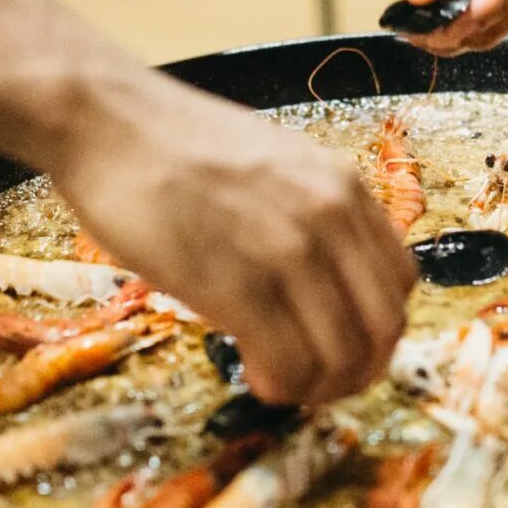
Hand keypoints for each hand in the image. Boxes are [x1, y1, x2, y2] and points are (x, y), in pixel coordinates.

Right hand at [45, 69, 415, 406]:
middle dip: (357, 371)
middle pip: (383, 327)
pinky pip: (289, 363)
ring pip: (343, 355)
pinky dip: (282, 386)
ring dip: (318, 387)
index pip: (402, 283)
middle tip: (319, 383)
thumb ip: (311, 216)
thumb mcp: (273, 165)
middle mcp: (328, 217)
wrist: (105, 121)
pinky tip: (257, 377)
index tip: (344, 347)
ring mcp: (285, 251)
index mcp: (342, 186)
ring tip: (281, 382)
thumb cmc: (175, 146)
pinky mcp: (236, 284)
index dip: (378, 331)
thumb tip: (325, 283)